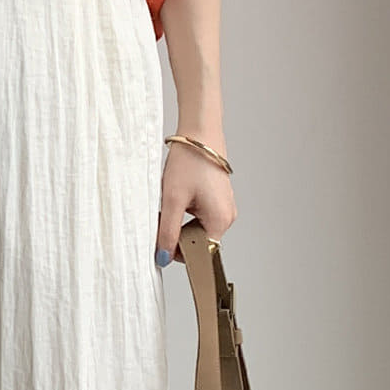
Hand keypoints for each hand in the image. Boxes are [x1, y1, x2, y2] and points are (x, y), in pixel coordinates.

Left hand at [154, 143, 236, 264]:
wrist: (199, 132)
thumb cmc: (190, 160)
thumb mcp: (172, 200)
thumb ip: (168, 232)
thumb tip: (163, 257)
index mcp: (220, 221)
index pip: (199, 253)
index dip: (178, 251)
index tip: (163, 239)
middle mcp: (226, 216)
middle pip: (197, 241)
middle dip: (176, 232)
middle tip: (164, 213)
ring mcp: (223, 206)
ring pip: (195, 227)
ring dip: (179, 220)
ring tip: (173, 199)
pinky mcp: (217, 198)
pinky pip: (198, 214)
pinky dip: (185, 210)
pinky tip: (179, 194)